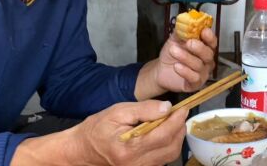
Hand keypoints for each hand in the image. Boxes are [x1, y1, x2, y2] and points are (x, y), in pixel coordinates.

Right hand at [71, 100, 188, 165]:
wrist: (83, 149)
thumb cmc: (98, 129)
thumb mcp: (118, 112)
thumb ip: (144, 109)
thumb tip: (167, 107)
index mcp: (129, 149)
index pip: (162, 135)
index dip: (176, 120)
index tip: (183, 108)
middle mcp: (136, 164)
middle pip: (171, 148)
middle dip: (179, 128)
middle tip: (179, 113)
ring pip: (170, 155)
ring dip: (176, 137)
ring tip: (172, 121)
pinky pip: (163, 159)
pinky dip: (169, 145)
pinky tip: (164, 132)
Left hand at [156, 28, 216, 92]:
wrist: (160, 69)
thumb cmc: (172, 53)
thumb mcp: (175, 39)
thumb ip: (182, 30)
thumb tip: (187, 19)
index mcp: (205, 47)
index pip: (212, 42)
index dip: (209, 37)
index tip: (204, 31)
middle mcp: (207, 61)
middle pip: (208, 54)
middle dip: (199, 48)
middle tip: (189, 43)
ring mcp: (202, 73)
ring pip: (199, 65)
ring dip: (186, 57)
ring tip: (173, 51)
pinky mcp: (195, 84)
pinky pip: (194, 78)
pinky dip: (185, 71)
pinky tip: (176, 66)